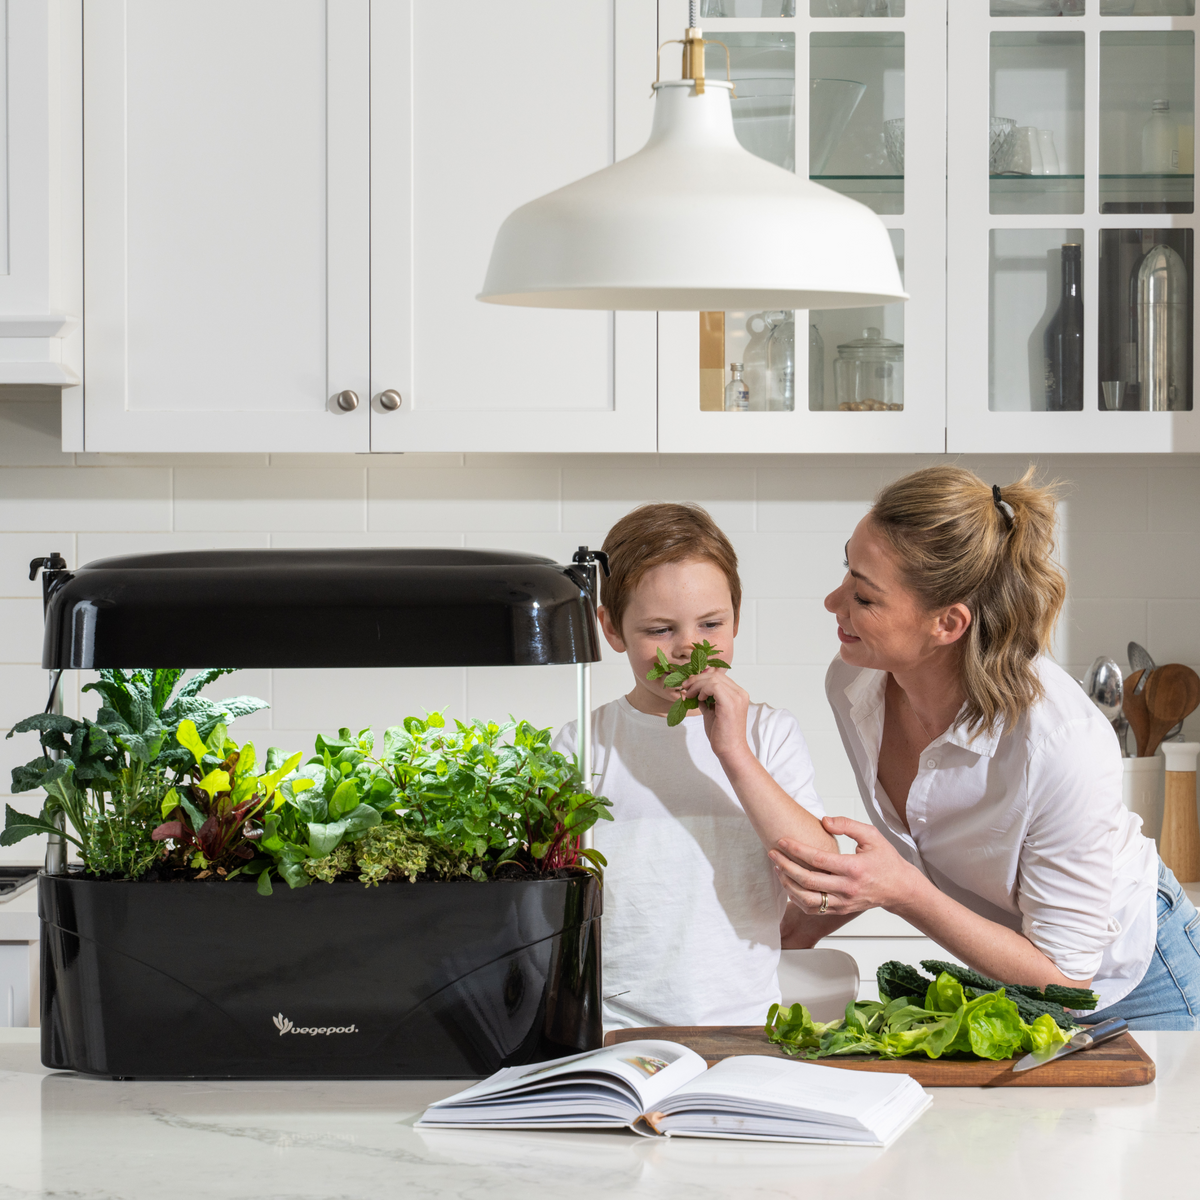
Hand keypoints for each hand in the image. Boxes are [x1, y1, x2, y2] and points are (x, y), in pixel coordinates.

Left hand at [681, 667, 750, 762]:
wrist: (730, 750)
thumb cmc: (721, 734)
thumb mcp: (711, 711)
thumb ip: (705, 700)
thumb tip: (693, 690)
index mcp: (738, 694)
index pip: (719, 676)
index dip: (701, 677)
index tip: (688, 684)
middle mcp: (740, 693)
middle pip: (715, 675)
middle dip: (696, 679)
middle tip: (684, 686)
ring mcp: (737, 697)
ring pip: (713, 679)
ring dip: (697, 684)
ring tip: (689, 694)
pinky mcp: (730, 703)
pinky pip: (714, 687)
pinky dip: (703, 689)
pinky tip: (699, 698)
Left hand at [769, 815, 923, 917]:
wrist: (899, 888)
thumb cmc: (886, 861)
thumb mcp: (872, 835)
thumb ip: (847, 825)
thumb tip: (824, 821)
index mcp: (854, 868)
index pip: (817, 860)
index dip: (796, 850)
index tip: (782, 841)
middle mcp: (847, 888)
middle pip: (807, 881)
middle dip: (785, 866)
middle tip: (772, 853)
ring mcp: (843, 902)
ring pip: (807, 900)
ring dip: (788, 884)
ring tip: (778, 868)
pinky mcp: (840, 910)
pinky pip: (813, 909)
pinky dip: (797, 899)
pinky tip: (790, 885)